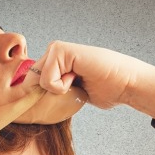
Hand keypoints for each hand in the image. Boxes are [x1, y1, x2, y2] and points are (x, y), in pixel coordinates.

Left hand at [25, 41, 154, 119]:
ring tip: (78, 82)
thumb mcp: (72, 95)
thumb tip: (35, 105)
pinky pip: (47, 80)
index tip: (62, 98)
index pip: (31, 83)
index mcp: (55, 62)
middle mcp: (53, 53)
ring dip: (59, 91)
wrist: (125, 84)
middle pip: (30, 82)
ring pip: (37, 81)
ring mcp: (56, 49)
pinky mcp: (61, 50)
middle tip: (72, 90)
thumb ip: (54, 93)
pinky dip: (62, 87)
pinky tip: (78, 77)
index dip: (39, 97)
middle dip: (47, 95)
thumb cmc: (105, 90)